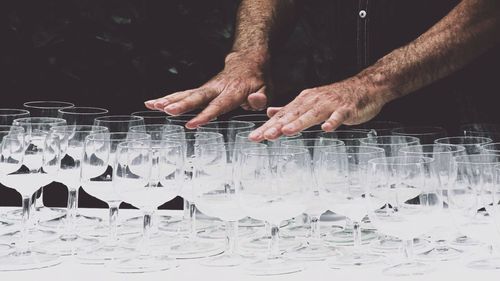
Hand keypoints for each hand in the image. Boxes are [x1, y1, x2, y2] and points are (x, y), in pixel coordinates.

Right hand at [144, 51, 269, 128]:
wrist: (248, 60)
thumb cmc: (257, 79)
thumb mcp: (267, 88)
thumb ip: (261, 98)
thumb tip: (254, 101)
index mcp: (233, 92)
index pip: (218, 105)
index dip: (205, 115)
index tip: (192, 124)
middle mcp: (216, 88)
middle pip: (197, 97)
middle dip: (181, 105)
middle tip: (166, 111)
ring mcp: (207, 88)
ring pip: (186, 94)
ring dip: (168, 100)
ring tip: (151, 105)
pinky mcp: (201, 89)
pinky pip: (183, 93)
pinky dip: (168, 98)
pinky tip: (152, 104)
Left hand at [249, 76, 389, 140]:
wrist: (365, 87)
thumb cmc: (336, 98)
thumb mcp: (310, 102)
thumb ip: (291, 110)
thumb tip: (271, 113)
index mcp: (303, 102)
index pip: (282, 116)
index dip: (267, 127)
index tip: (254, 137)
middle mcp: (313, 101)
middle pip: (292, 116)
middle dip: (276, 126)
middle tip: (263, 136)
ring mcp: (330, 105)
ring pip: (312, 115)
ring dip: (299, 123)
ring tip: (286, 132)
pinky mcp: (346, 109)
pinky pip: (338, 116)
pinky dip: (333, 122)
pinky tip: (327, 129)